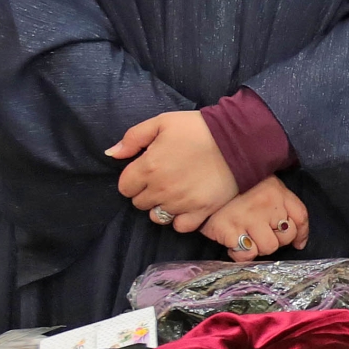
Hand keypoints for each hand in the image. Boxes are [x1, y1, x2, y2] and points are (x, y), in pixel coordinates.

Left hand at [107, 111, 237, 232]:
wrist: (237, 139)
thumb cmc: (198, 128)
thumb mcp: (162, 122)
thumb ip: (132, 138)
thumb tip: (111, 154)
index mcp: (148, 167)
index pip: (125, 187)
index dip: (134, 179)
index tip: (146, 171)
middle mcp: (161, 189)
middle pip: (140, 203)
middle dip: (147, 192)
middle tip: (162, 180)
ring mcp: (181, 203)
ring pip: (158, 217)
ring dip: (162, 207)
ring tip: (175, 193)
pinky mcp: (201, 211)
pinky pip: (180, 226)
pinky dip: (181, 219)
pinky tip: (186, 206)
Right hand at [201, 177, 309, 263]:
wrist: (202, 182)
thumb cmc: (237, 188)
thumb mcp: (266, 187)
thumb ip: (285, 209)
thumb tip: (299, 243)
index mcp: (276, 191)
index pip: (300, 217)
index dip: (298, 233)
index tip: (293, 241)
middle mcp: (266, 203)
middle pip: (286, 236)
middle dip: (275, 239)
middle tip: (258, 232)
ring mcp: (247, 217)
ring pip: (269, 248)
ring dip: (258, 247)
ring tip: (245, 237)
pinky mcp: (228, 229)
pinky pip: (246, 255)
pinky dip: (241, 254)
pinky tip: (233, 243)